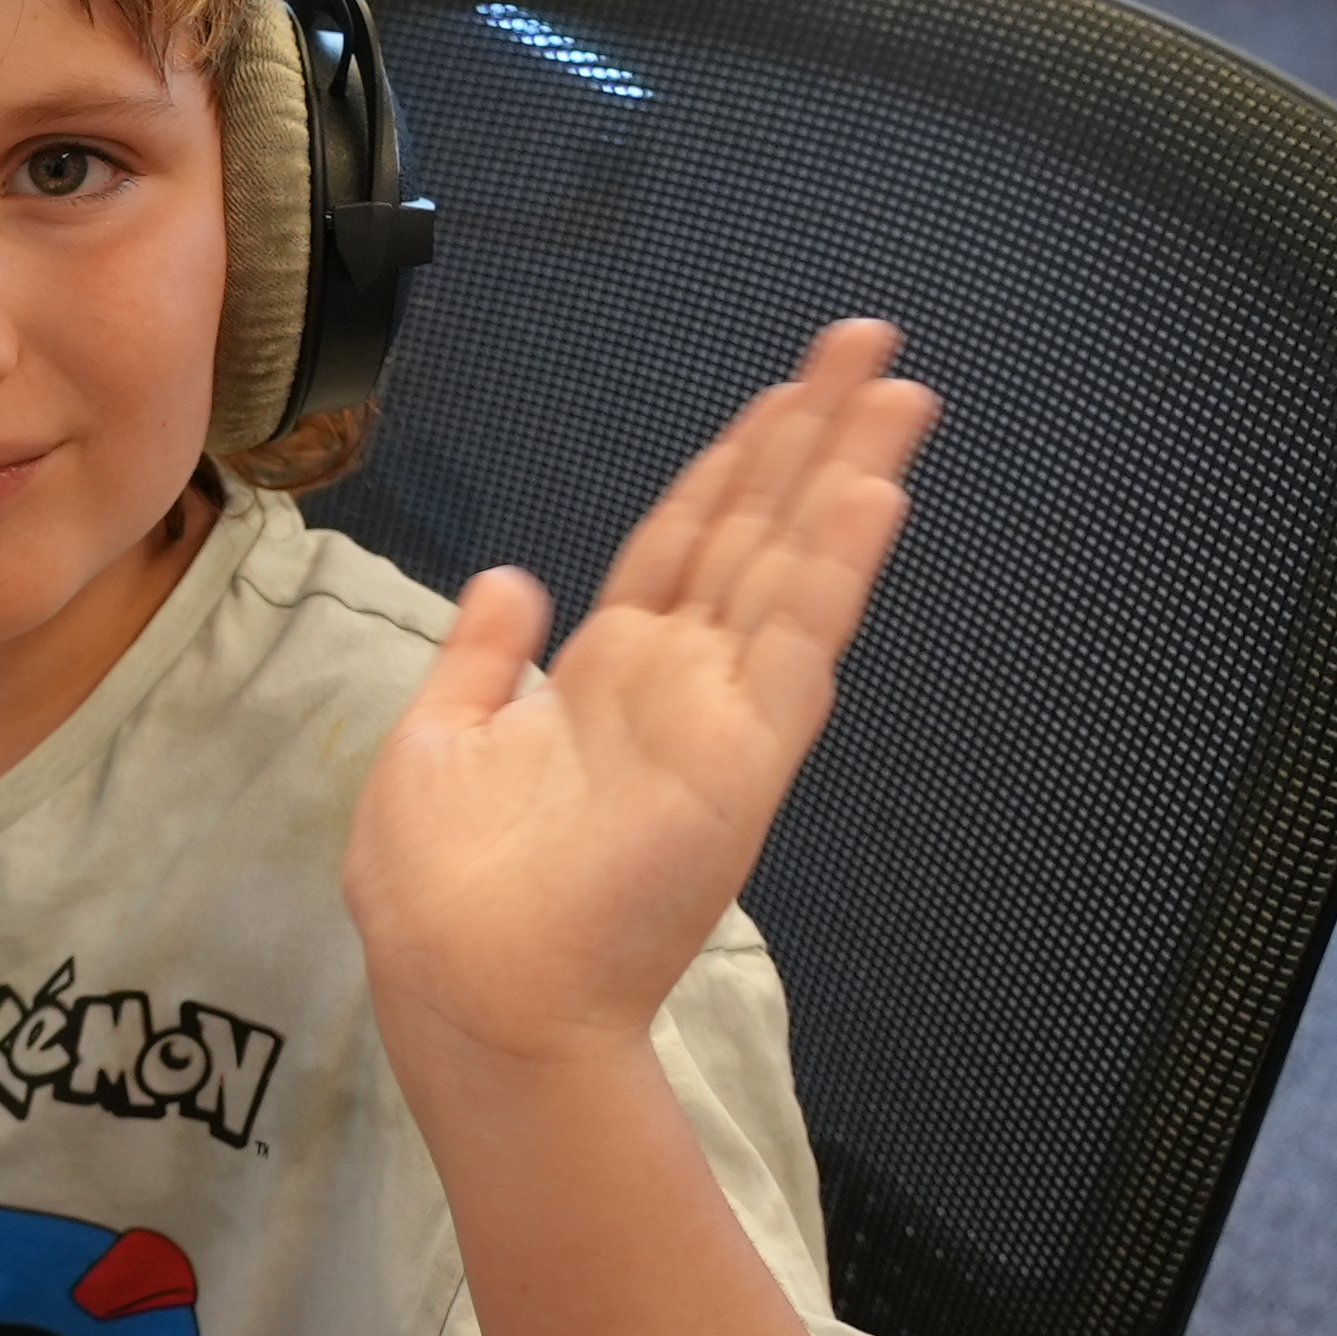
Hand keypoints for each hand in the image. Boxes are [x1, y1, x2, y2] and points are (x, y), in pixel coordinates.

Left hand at [343, 320, 936, 1067]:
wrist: (465, 991)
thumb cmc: (441, 893)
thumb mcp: (437, 740)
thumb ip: (481, 656)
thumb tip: (512, 577)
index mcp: (602, 676)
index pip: (682, 540)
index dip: (731, 463)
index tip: (780, 392)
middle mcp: (675, 684)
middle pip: (756, 529)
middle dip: (809, 435)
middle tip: (866, 345)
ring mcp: (718, 717)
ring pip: (793, 568)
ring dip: (848, 477)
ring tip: (898, 390)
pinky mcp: (742, 759)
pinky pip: (796, 647)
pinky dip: (833, 569)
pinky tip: (868, 495)